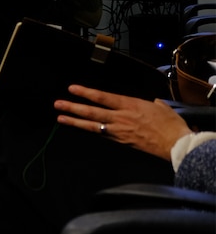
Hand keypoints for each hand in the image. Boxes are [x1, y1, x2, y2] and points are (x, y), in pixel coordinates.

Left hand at [54, 84, 191, 159]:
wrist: (176, 144)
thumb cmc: (171, 124)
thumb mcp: (160, 106)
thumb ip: (150, 103)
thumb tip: (150, 102)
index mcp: (130, 105)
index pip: (103, 97)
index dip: (86, 93)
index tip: (72, 88)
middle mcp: (121, 117)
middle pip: (92, 111)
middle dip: (73, 107)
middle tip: (58, 103)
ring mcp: (119, 131)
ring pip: (93, 125)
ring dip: (75, 121)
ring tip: (60, 117)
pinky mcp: (121, 141)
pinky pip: (102, 135)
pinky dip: (90, 130)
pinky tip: (80, 128)